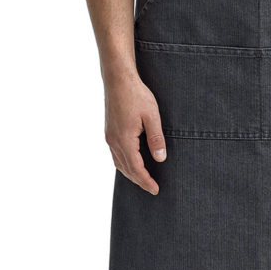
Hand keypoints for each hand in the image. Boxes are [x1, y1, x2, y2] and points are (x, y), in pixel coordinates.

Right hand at [104, 74, 167, 195]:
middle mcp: (114, 141)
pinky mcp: (109, 131)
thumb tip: (161, 159)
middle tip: (151, 188)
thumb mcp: (152, 115)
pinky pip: (115, 154)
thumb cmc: (136, 95)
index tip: (156, 190)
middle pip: (126, 169)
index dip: (146, 181)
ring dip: (130, 173)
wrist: (118, 79)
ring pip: (119, 163)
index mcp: (124, 140)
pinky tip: (131, 161)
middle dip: (138, 180)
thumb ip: (156, 138)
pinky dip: (124, 163)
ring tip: (143, 179)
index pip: (136, 168)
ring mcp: (109, 136)